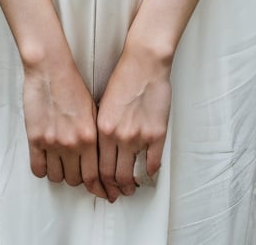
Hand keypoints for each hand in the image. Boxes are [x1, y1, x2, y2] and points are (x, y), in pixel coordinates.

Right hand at [22, 57, 107, 199]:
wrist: (50, 69)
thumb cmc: (72, 85)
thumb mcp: (93, 110)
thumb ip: (95, 136)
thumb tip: (98, 157)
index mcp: (89, 137)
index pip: (94, 176)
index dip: (99, 189)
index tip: (103, 193)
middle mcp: (71, 144)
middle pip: (75, 180)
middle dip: (78, 179)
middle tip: (78, 172)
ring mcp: (51, 143)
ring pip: (57, 177)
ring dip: (60, 174)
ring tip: (61, 164)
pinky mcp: (35, 139)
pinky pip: (38, 169)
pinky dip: (42, 169)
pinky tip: (46, 161)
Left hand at [96, 46, 171, 198]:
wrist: (145, 62)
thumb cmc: (123, 78)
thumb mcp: (103, 103)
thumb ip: (101, 128)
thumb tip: (101, 149)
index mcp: (102, 129)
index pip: (98, 167)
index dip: (99, 182)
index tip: (102, 187)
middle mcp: (119, 136)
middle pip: (113, 175)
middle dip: (114, 188)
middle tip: (116, 193)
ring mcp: (139, 136)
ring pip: (132, 173)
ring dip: (131, 184)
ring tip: (132, 187)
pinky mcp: (157, 134)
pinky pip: (153, 162)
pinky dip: (150, 171)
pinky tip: (148, 172)